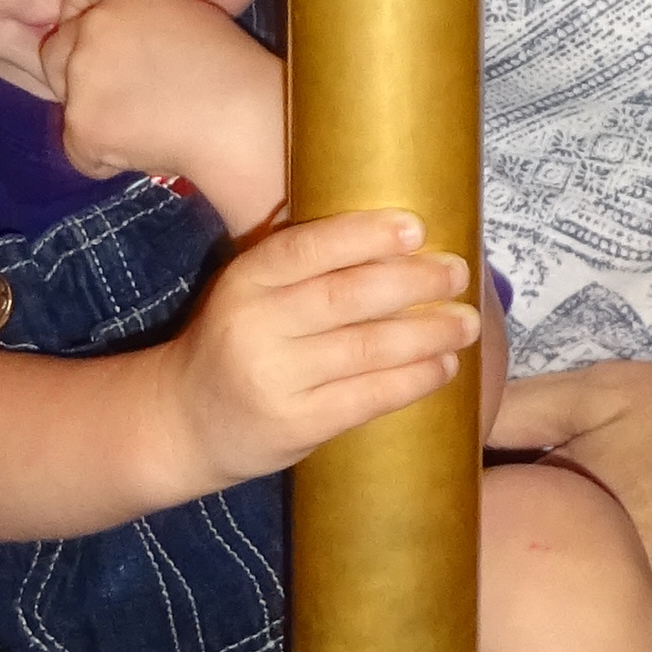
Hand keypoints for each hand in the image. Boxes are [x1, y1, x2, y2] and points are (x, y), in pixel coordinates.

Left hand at [41, 0, 284, 231]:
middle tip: (122, 83)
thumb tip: (129, 30)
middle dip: (81, 58)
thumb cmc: (234, 68)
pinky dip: (101, 155)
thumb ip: (145, 8)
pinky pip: (77, 145)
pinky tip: (139, 151)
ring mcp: (81, 79)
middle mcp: (93, 27)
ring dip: (90, 105)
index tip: (103, 21)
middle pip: (60, 39)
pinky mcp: (81, 128)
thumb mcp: (190, 12)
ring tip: (136, 121)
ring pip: (63, 91)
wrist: (239, 122)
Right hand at [172, 214, 477, 485]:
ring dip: (426, 333)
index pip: (306, 247)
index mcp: (246, 281)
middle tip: (458, 272)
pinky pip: (366, 397)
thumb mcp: (251, 293)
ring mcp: (275, 379)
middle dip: (412, 282)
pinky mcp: (295, 424)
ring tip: (466, 322)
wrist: (185, 421)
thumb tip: (401, 238)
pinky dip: (413, 380)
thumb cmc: (237, 343)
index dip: (363, 235)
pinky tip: (444, 367)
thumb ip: (304, 268)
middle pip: (345, 296)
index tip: (416, 227)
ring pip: (365, 348)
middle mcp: (255, 326)